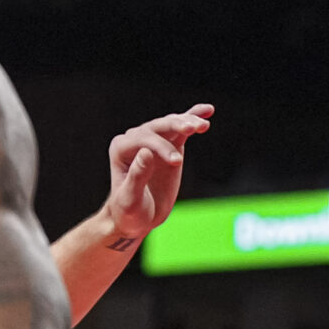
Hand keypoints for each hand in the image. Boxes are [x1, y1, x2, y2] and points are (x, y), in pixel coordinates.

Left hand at [101, 105, 211, 243]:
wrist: (137, 218)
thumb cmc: (129, 211)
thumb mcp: (131, 199)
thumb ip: (137, 176)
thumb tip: (146, 152)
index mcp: (121, 149)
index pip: (144, 139)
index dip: (161, 146)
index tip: (177, 162)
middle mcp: (134, 139)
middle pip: (158, 126)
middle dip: (176, 125)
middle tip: (194, 129)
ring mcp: (152, 140)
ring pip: (171, 124)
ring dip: (188, 121)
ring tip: (202, 125)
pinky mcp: (169, 145)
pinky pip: (181, 128)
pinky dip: (194, 117)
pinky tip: (207, 111)